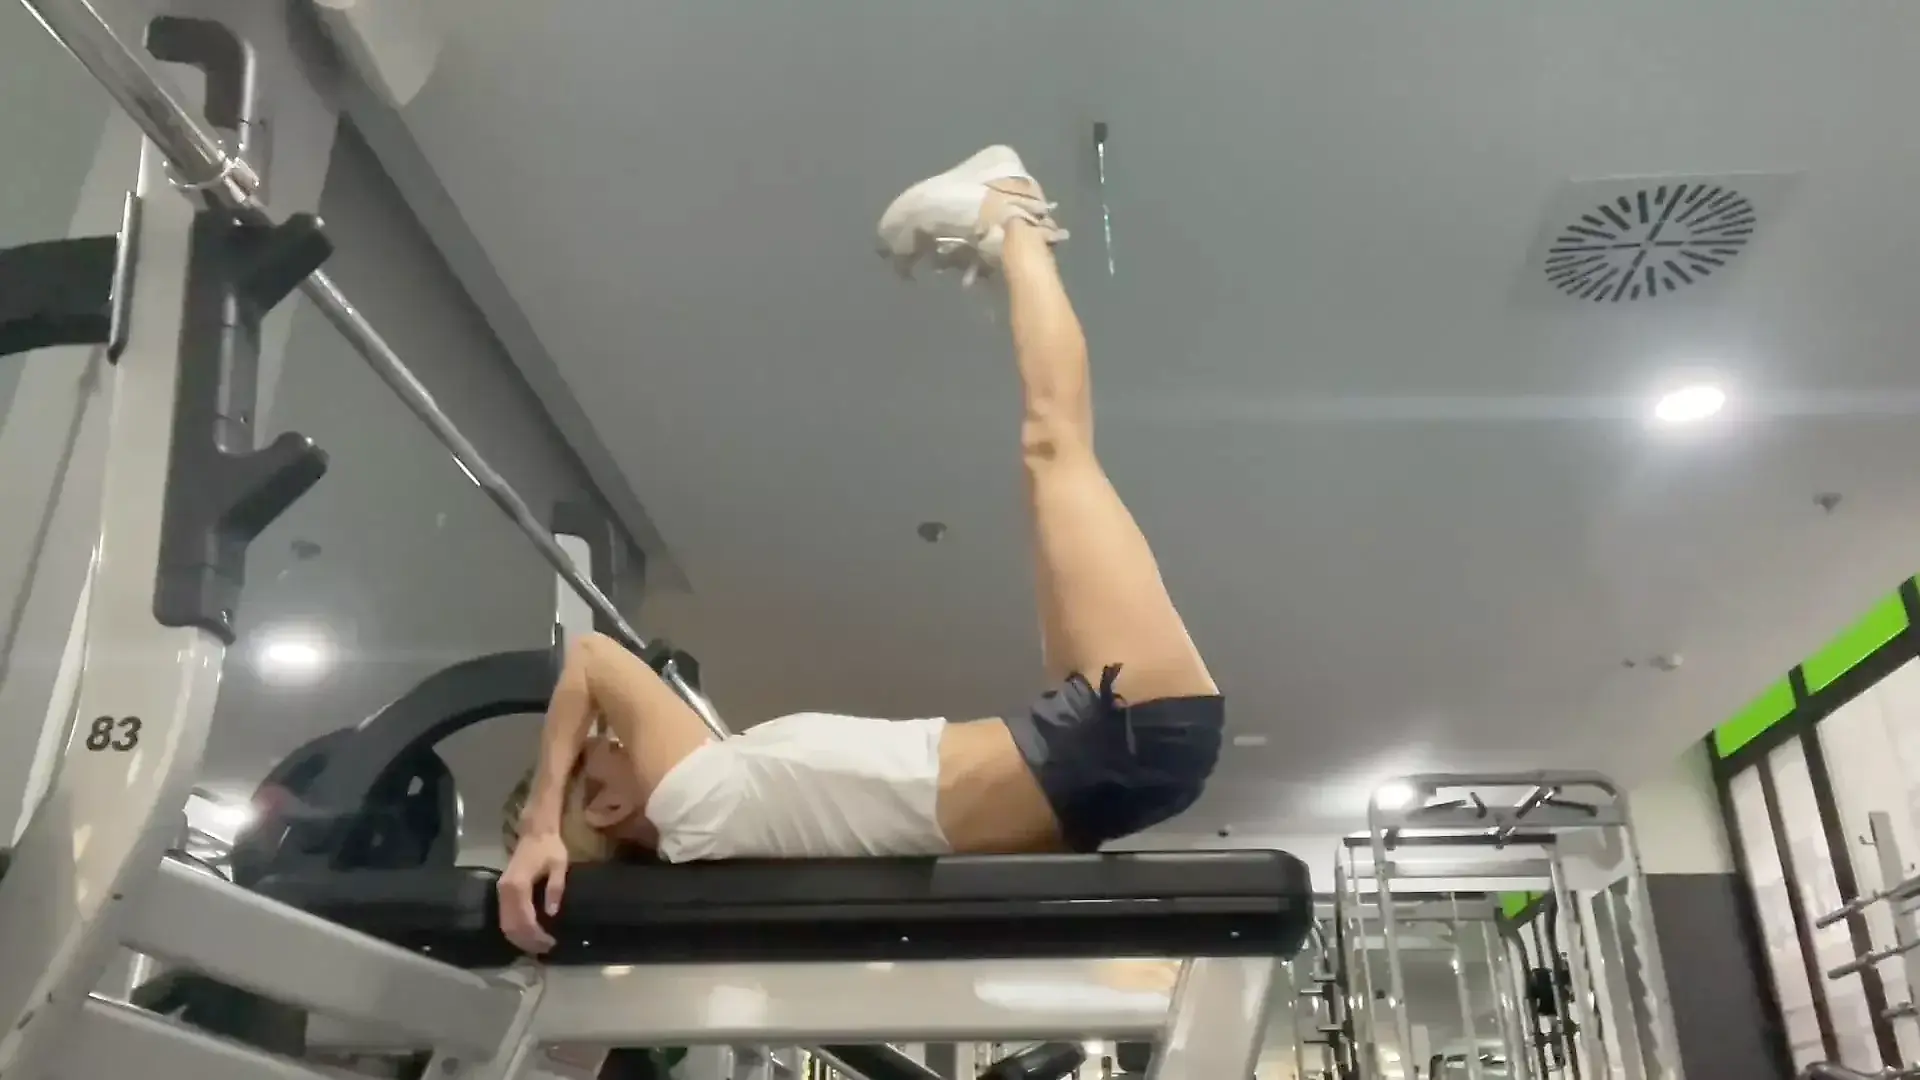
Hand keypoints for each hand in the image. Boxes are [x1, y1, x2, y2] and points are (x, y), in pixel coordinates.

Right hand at [498, 830, 568, 954]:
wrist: (535, 831)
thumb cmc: (550, 847)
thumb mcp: (559, 865)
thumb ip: (556, 888)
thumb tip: (552, 913)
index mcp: (519, 884)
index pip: (525, 918)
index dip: (537, 935)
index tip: (551, 943)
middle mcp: (505, 890)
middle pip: (512, 925)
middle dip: (528, 941)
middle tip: (546, 948)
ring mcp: (501, 891)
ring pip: (505, 924)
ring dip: (520, 938)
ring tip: (538, 946)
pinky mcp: (502, 891)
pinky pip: (504, 917)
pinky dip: (514, 930)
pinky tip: (528, 935)